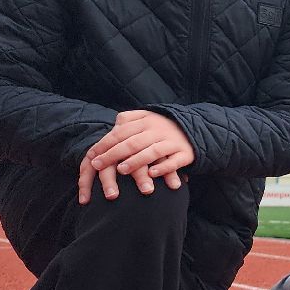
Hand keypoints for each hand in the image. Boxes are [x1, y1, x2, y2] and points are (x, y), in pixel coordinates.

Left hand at [79, 110, 193, 202]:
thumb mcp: (146, 116)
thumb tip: (111, 127)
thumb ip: (128, 119)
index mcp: (146, 122)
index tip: (92, 157)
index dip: (105, 144)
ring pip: (152, 152)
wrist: (197, 128)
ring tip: (122, 170)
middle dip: (114, 155)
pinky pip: (174, 162)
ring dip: (136, 161)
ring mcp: (172, 142)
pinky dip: (164, 168)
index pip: (121, 133)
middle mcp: (158, 131)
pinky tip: (152, 173)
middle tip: (98, 165)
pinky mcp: (186, 154)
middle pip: (133, 143)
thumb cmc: (163, 126)